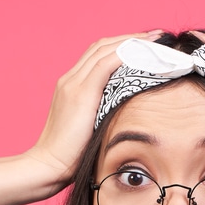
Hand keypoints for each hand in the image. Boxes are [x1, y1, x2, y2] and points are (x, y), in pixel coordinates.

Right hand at [25, 31, 162, 194]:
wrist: (48, 166)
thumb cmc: (71, 158)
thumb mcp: (91, 130)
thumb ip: (104, 117)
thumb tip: (129, 117)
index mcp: (71, 87)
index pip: (98, 55)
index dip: (122, 46)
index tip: (145, 46)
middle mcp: (70, 80)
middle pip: (102, 46)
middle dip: (130, 39)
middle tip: (155, 37)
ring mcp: (73, 84)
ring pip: (104, 50)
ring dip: (131, 42)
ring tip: (155, 41)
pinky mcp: (80, 93)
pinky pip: (106, 64)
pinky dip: (125, 54)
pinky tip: (143, 53)